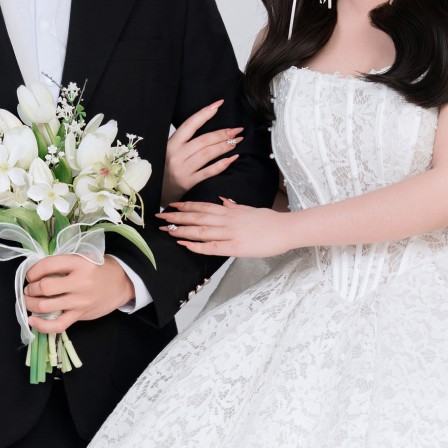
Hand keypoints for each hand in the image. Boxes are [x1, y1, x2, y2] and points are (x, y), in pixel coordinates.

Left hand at [24, 253, 134, 331]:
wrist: (120, 283)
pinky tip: (32, 321)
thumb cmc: (98, 269)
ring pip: (46, 306)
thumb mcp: (83, 257)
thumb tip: (36, 273)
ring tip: (28, 300)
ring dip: (30, 304)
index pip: (47, 265)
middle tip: (29, 289)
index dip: (32, 271)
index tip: (30, 275)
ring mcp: (80, 301)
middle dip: (30, 289)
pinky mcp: (80, 315)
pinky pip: (58, 325)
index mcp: (79, 263)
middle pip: (44, 287)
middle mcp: (80, 282)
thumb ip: (63, 263)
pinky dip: (42, 325)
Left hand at [156, 197, 292, 259]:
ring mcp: (230, 233)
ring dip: (182, 230)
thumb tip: (223, 200)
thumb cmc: (271, 221)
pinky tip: (185, 244)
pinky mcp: (236, 247)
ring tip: (166, 230)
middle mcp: (227, 220)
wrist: (286, 229)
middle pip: (197, 217)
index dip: (186, 206)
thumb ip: (234, 206)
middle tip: (160, 217)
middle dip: (177, 217)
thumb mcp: (250, 209)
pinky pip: (212, 247)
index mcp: (230, 210)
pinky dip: (197, 246)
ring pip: (201, 230)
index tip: (172, 205)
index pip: (203, 206)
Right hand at [162, 100, 242, 199]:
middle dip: (222, 133)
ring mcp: (182, 169)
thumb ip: (184, 140)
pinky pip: (208, 172)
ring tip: (236, 141)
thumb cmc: (165, 169)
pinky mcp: (188, 183)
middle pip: (203, 140)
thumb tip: (205, 123)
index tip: (219, 104)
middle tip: (236, 130)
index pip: (190, 124)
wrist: (155, 192)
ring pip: (207, 154)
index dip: (205, 113)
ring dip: (224, 146)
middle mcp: (175, 155)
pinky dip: (222, 164)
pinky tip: (232, 158)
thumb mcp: (169, 151)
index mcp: (171, 144)